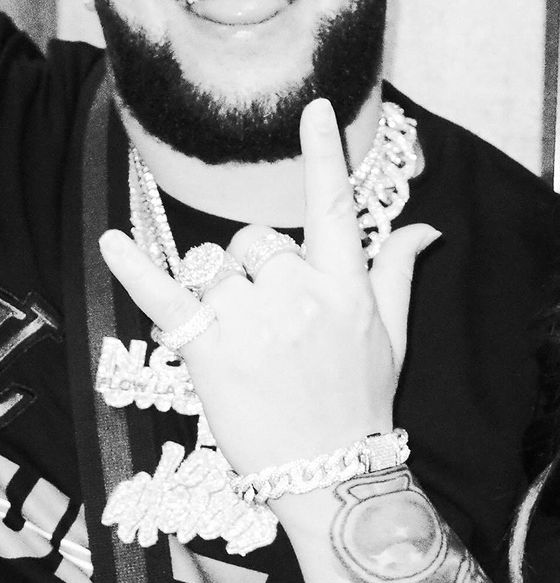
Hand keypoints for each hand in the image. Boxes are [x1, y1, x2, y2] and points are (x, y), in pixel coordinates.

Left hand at [99, 97, 436, 474]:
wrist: (330, 475)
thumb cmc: (360, 405)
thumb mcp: (391, 336)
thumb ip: (397, 272)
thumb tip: (424, 228)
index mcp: (346, 286)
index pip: (333, 205)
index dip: (322, 152)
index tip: (313, 107)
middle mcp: (300, 295)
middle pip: (259, 240)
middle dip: (254, 267)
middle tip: (268, 321)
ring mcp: (254, 322)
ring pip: (217, 270)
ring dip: (220, 295)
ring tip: (242, 344)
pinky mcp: (211, 352)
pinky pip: (168, 295)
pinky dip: (136, 268)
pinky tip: (113, 242)